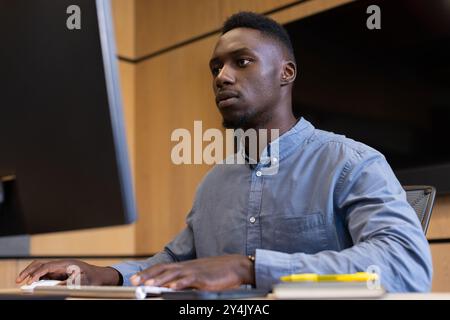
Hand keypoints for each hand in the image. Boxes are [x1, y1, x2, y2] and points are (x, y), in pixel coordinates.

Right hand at [15, 259, 120, 285]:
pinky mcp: (59, 273)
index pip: (48, 266)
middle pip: (41, 264)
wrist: (100, 276)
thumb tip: (54, 287)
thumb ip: (67, 285)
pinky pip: (45, 274)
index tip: (30, 282)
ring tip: (22, 282)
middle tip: (19, 280)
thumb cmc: (93, 279)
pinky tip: (32, 284)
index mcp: (67, 264)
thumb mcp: (82, 283)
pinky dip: (37, 278)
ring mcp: (60, 268)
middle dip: (29, 271)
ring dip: (31, 274)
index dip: (37, 274)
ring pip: (41, 268)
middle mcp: (61, 264)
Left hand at [130, 254, 254, 290]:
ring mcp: (195, 271)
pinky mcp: (204, 278)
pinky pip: (189, 280)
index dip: (148, 272)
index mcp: (185, 266)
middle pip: (164, 269)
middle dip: (148, 275)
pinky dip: (179, 283)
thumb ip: (185, 280)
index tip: (136, 277)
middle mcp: (187, 266)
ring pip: (173, 274)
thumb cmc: (219, 272)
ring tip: (147, 285)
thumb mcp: (199, 275)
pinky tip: (171, 287)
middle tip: (134, 281)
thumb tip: (171, 288)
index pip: (163, 267)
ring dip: (159, 280)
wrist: (237, 266)